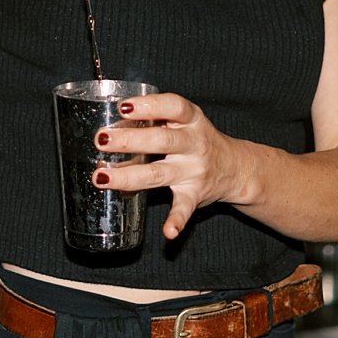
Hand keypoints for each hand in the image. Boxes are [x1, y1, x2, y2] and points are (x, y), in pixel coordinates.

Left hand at [92, 93, 244, 241]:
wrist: (236, 168)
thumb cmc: (199, 139)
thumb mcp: (186, 120)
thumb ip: (158, 117)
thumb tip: (113, 116)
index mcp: (191, 120)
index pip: (173, 106)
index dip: (150, 105)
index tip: (124, 107)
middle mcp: (194, 144)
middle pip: (161, 140)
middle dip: (129, 140)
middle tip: (101, 140)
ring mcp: (194, 171)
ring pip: (160, 174)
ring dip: (130, 176)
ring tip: (102, 178)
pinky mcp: (194, 195)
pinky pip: (185, 209)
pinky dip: (177, 221)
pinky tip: (168, 232)